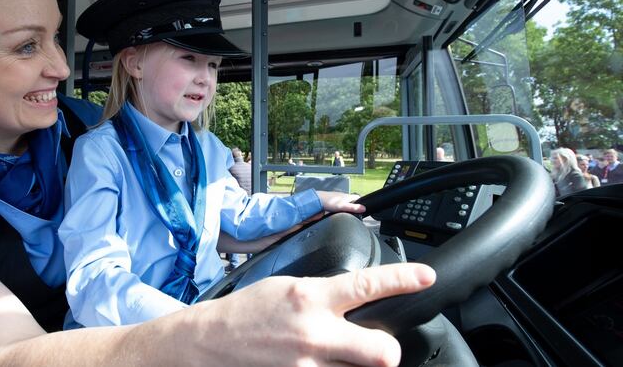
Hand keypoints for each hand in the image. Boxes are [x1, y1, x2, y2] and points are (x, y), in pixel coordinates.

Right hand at [178, 263, 435, 366]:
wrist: (208, 342)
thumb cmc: (245, 312)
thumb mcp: (286, 287)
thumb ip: (324, 294)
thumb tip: (357, 299)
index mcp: (310, 298)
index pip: (369, 286)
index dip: (404, 281)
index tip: (427, 277)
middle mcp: (314, 335)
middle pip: (382, 351)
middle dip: (387, 349)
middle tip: (378, 343)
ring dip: (353, 362)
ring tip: (334, 353)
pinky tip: (315, 361)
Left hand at [315, 190, 364, 213]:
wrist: (317, 201)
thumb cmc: (329, 202)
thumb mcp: (343, 206)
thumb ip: (353, 208)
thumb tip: (363, 208)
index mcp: (347, 196)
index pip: (358, 198)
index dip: (361, 202)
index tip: (364, 207)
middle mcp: (343, 196)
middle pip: (352, 201)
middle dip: (354, 206)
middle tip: (356, 212)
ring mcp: (337, 199)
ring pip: (345, 203)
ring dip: (347, 207)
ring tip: (348, 213)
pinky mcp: (332, 202)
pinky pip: (339, 205)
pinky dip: (341, 208)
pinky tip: (339, 212)